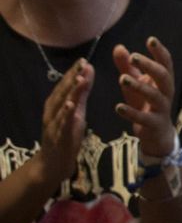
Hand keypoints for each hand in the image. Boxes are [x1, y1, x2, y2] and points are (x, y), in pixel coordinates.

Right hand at [39, 59, 91, 185]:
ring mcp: (54, 123)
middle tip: (82, 63)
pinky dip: (66, 114)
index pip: (65, 84)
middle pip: (62, 92)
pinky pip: (62, 123)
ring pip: (62, 105)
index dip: (73, 72)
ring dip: (70, 92)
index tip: (83, 59)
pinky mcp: (59, 136)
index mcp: (56, 103)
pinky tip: (72, 105)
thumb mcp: (76, 110)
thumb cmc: (66, 133)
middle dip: (72, 77)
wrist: (52, 163)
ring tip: (79, 79)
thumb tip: (88, 69)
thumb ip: (82, 92)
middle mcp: (53, 111)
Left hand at [113, 38, 177, 160]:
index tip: (150, 40)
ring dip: (140, 86)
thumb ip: (127, 67)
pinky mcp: (153, 124)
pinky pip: (144, 117)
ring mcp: (162, 109)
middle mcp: (166, 93)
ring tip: (122, 79)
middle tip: (134, 57)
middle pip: (164, 76)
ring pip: (155, 96)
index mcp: (163, 81)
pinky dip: (131, 112)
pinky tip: (118, 107)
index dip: (160, 51)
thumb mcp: (136, 84)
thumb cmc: (145, 105)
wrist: (157, 135)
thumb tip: (118, 47)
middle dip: (150, 65)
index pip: (166, 63)